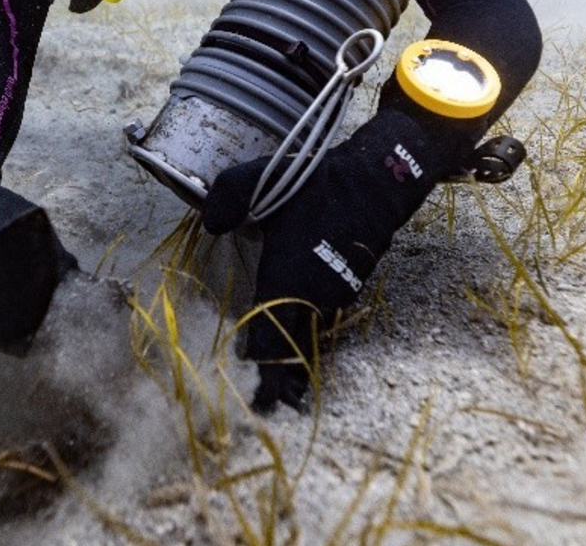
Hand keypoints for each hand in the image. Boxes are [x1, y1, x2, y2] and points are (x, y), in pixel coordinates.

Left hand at [202, 107, 446, 412]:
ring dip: (300, 355)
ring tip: (289, 385)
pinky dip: (316, 331)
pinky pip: (328, 315)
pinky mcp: (352, 283)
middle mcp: (312, 294)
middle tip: (273, 406)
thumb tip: (208, 225)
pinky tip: (308, 335)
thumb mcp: (257, 179)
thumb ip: (225, 199)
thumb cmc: (315, 183)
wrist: (377, 180)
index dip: (263, 368)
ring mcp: (336, 291)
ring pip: (313, 332)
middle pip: (294, 345)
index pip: (268, 333)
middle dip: (284, 377)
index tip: (261, 399)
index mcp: (285, 277)